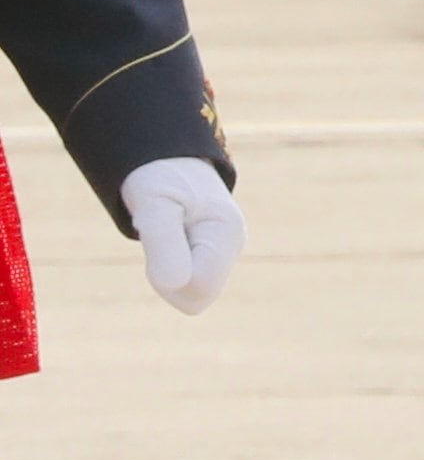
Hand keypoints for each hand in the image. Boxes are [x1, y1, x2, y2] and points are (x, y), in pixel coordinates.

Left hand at [121, 158, 242, 314]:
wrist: (165, 161)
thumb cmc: (159, 180)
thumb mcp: (153, 206)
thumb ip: (163, 244)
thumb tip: (176, 284)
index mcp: (228, 233)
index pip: (198, 287)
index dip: (167, 273)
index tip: (157, 236)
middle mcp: (234, 247)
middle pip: (196, 299)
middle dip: (167, 279)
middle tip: (158, 238)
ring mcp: (225, 254)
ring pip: (191, 297)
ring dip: (166, 276)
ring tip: (163, 237)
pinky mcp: (213, 258)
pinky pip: (186, 287)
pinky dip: (169, 273)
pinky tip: (169, 243)